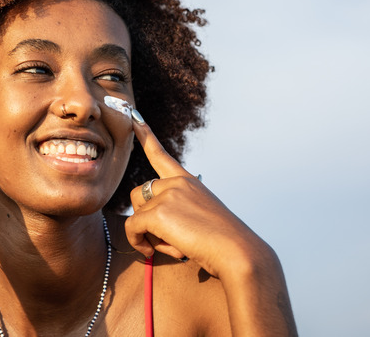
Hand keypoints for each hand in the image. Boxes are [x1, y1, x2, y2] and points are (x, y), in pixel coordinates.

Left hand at [124, 114, 276, 279]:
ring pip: (136, 213)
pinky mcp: (158, 212)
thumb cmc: (222, 243)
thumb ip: (177, 212)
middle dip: (144, 218)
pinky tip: (151, 252)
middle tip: (167, 239)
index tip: (134, 117)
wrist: (237, 253)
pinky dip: (137, 242)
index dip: (145, 136)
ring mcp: (168, 195)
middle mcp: (177, 183)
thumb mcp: (201, 218)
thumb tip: (146, 222)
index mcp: (188, 182)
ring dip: (146, 233)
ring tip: (171, 246)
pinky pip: (132, 227)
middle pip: (139, 195)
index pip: (161, 156)